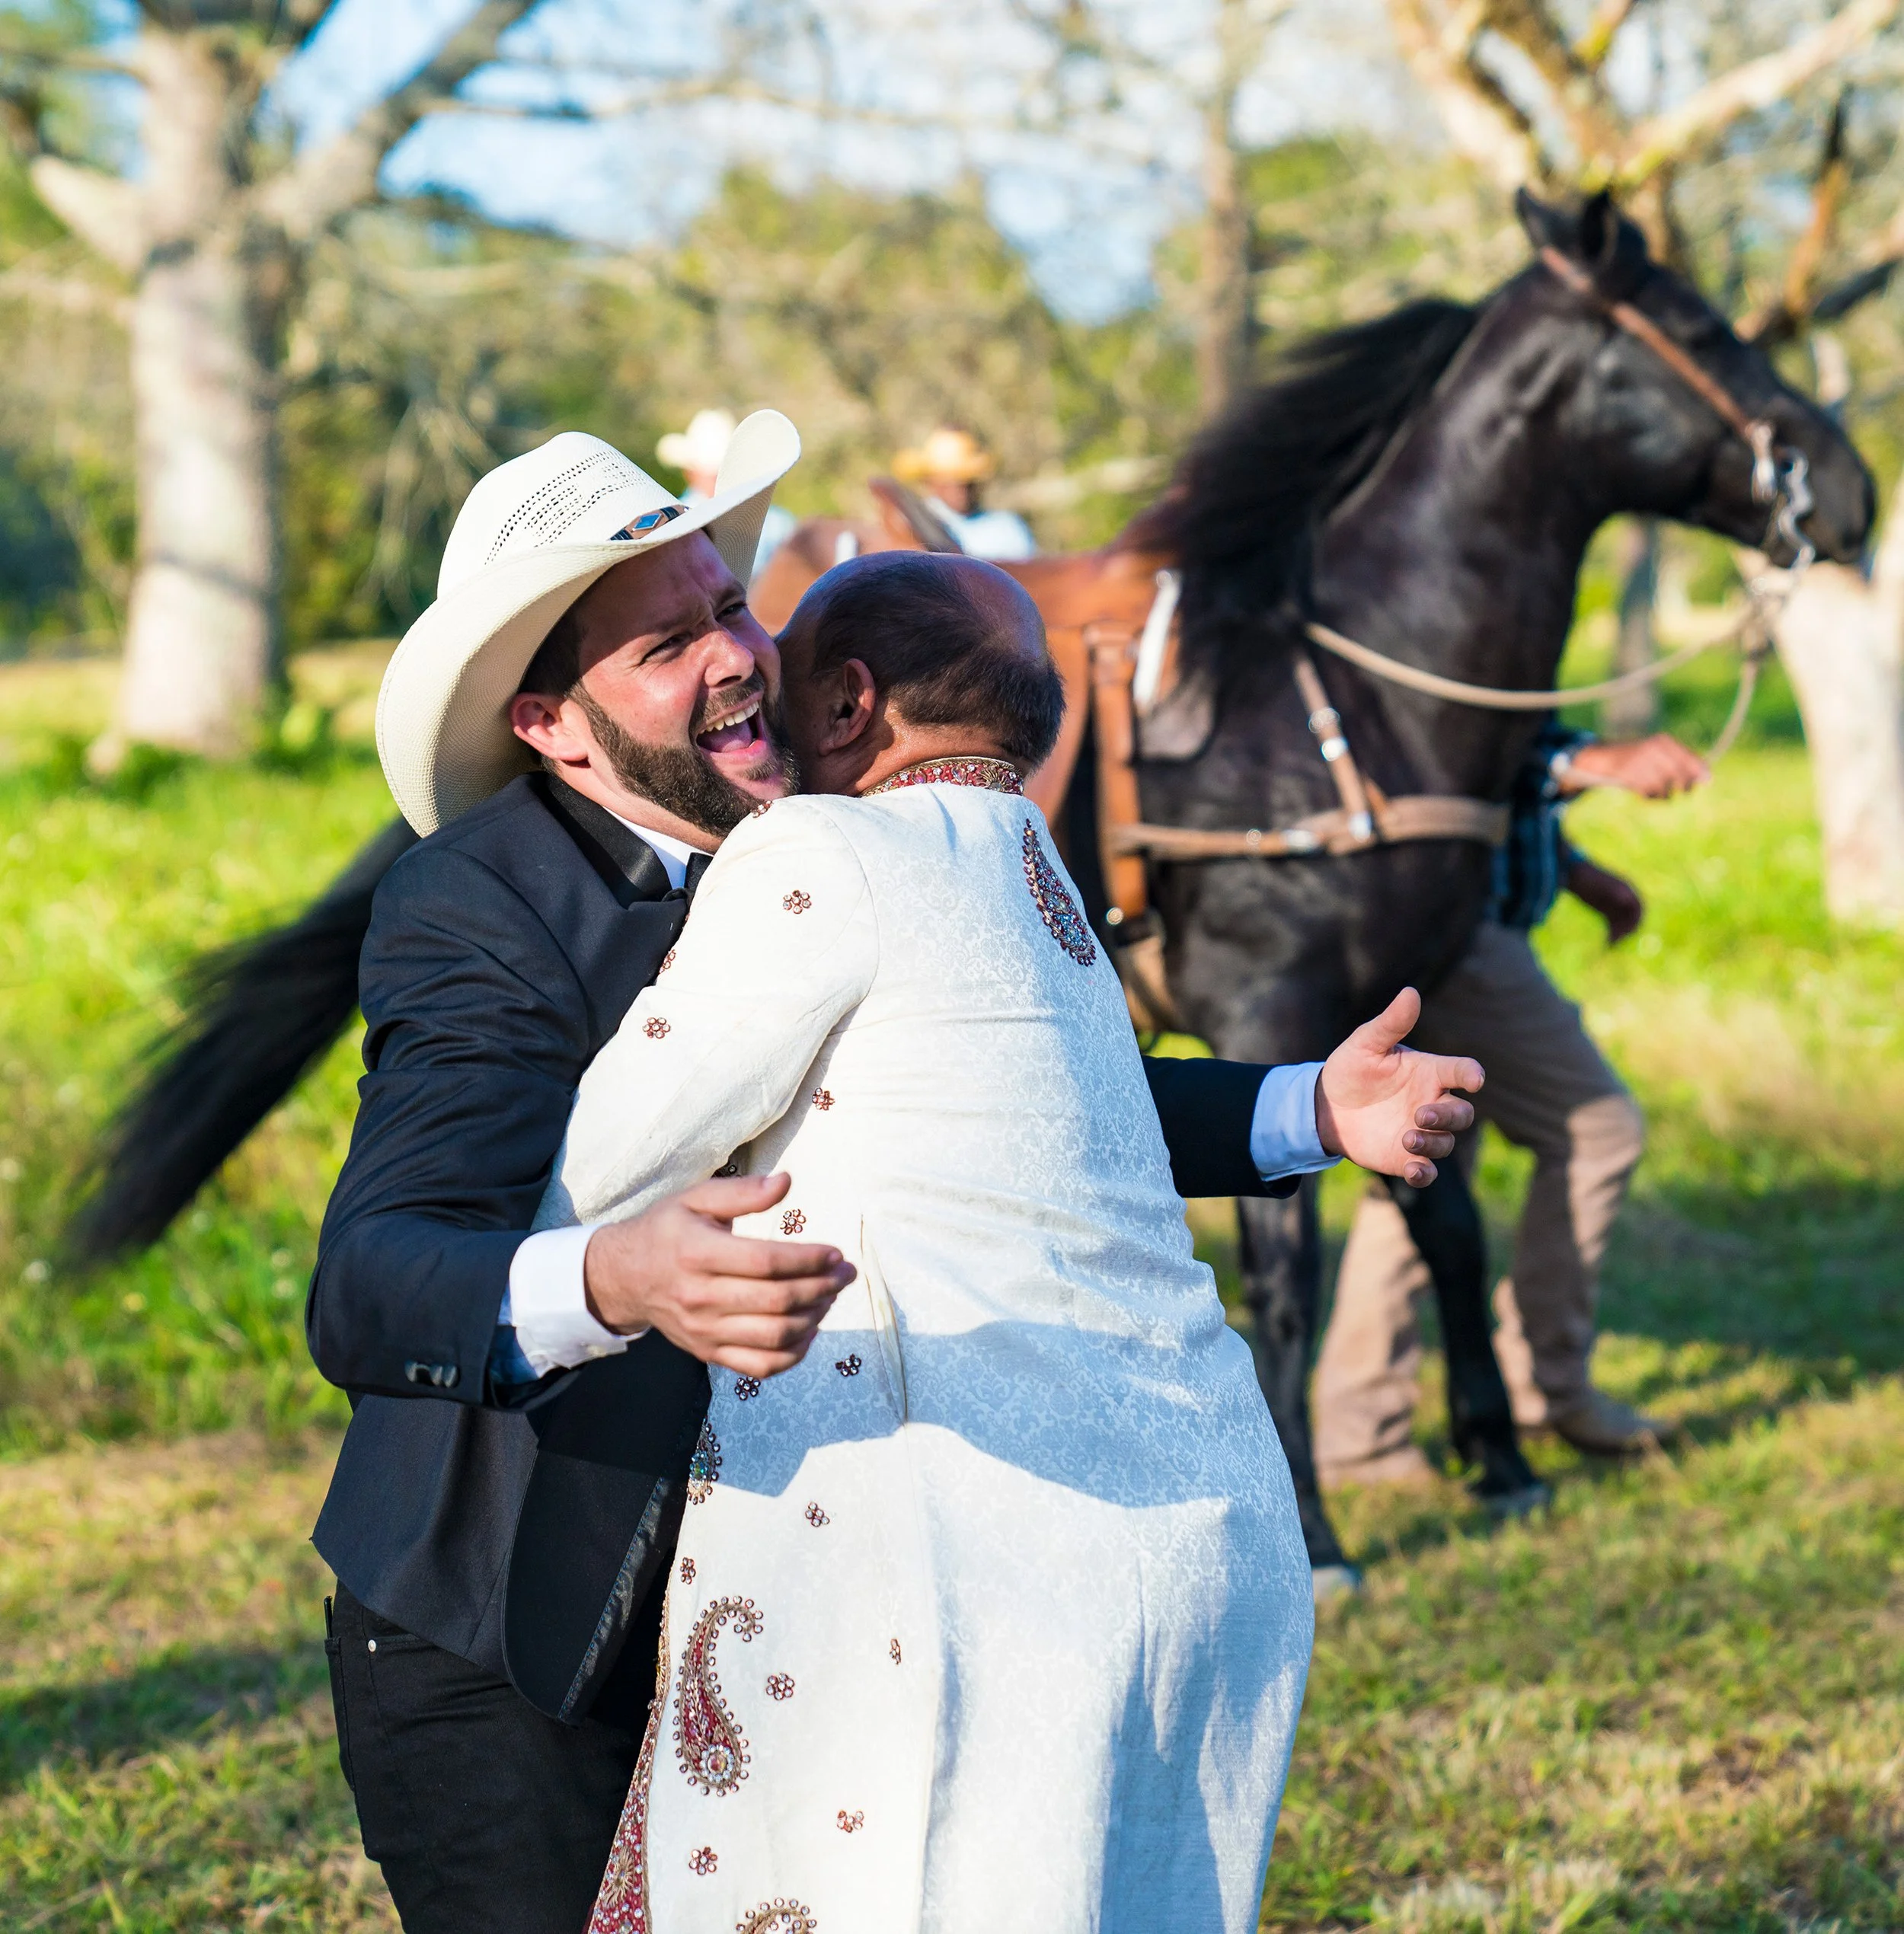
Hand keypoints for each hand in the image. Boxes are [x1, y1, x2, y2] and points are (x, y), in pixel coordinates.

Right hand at [582, 1173, 854, 1380]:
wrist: (624, 1276)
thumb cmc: (666, 1230)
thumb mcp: (696, 1198)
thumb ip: (742, 1192)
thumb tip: (785, 1182)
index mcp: (697, 1253)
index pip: (765, 1262)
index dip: (807, 1259)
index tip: (835, 1252)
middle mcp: (700, 1297)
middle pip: (776, 1301)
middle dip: (822, 1287)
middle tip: (845, 1273)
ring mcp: (704, 1331)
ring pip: (774, 1336)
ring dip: (814, 1318)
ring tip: (830, 1296)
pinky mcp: (708, 1352)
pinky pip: (761, 1366)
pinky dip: (794, 1354)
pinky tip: (809, 1329)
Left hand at [1314, 989, 1483, 1187]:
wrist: (1326, 1106)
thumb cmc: (1351, 1069)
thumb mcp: (1366, 1044)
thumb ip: (1390, 1023)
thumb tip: (1410, 992)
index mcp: (1429, 1072)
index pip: (1461, 1071)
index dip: (1471, 1075)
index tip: (1474, 1080)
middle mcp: (1432, 1102)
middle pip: (1461, 1114)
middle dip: (1448, 1116)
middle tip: (1420, 1114)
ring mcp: (1422, 1132)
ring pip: (1446, 1142)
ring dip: (1432, 1143)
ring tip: (1406, 1138)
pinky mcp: (1406, 1158)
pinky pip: (1427, 1171)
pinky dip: (1425, 1173)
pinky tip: (1414, 1171)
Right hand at [1564, 734, 1707, 798]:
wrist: (1605, 756)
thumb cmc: (1639, 757)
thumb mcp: (1660, 753)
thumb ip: (1682, 763)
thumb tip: (1708, 779)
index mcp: (1663, 741)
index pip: (1689, 758)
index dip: (1700, 771)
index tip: (1708, 781)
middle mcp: (1653, 749)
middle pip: (1679, 774)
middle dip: (1685, 786)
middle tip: (1684, 792)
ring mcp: (1640, 762)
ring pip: (1664, 786)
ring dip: (1665, 794)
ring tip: (1661, 794)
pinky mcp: (1629, 775)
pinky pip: (1648, 792)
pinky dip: (1651, 797)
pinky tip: (1648, 794)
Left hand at [1566, 856, 1643, 943]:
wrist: (1571, 873)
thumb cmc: (1586, 878)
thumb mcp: (1600, 885)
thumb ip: (1615, 892)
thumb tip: (1628, 899)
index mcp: (1628, 888)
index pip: (1639, 909)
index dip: (1635, 921)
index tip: (1627, 933)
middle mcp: (1625, 897)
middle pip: (1632, 918)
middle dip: (1626, 930)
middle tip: (1616, 942)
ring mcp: (1615, 903)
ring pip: (1623, 923)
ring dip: (1618, 934)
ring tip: (1608, 944)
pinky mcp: (1606, 910)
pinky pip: (1613, 924)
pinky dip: (1611, 933)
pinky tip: (1605, 943)